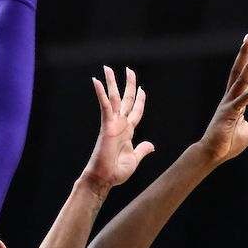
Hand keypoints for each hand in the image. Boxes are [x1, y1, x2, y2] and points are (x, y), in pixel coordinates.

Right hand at [81, 66, 154, 191]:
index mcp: (128, 131)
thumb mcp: (135, 159)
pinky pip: (105, 106)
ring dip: (111, 83)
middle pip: (126, 99)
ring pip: (114, 98)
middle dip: (128, 84)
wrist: (104, 178)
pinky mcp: (106, 126)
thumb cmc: (116, 171)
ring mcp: (113, 124)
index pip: (135, 111)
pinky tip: (96, 81)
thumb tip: (151, 145)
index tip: (142, 89)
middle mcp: (120, 124)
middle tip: (129, 70)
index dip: (140, 100)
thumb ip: (142, 150)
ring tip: (108, 69)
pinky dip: (101, 94)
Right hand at [196, 34, 247, 163]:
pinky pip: (245, 99)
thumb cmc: (228, 143)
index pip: (241, 77)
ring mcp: (229, 104)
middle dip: (244, 54)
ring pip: (241, 79)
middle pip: (238, 72)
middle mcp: (230, 98)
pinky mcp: (230, 112)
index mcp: (234, 101)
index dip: (246, 62)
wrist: (213, 154)